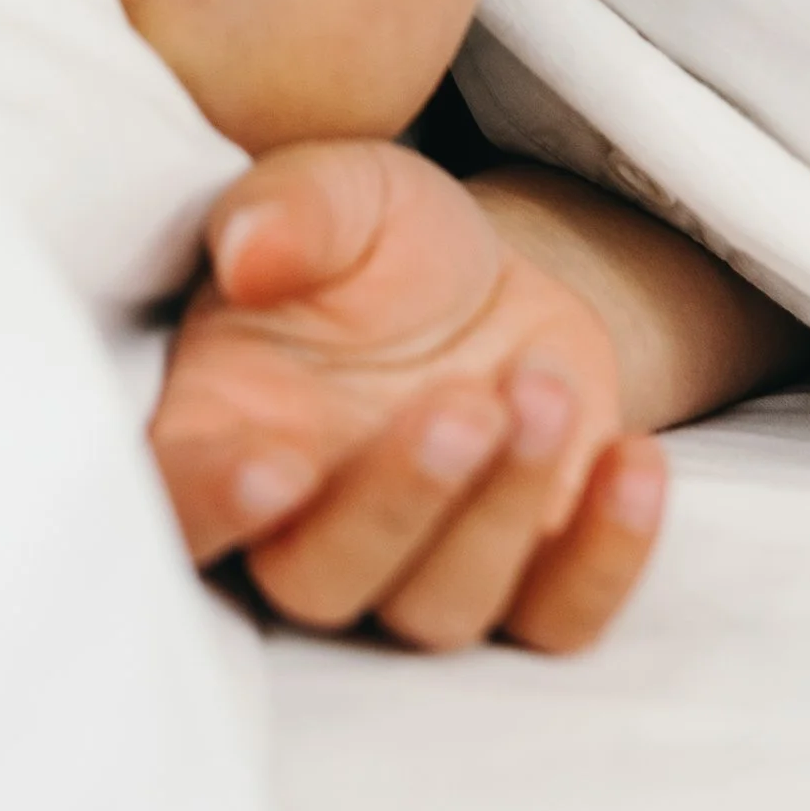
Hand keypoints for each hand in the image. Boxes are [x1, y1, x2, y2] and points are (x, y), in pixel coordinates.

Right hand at [151, 140, 667, 653]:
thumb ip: (290, 210)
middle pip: (321, 585)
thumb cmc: (377, 241)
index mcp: (218, 436)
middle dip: (397, 504)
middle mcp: (299, 530)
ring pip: (441, 610)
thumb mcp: (342, 189)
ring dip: (502, 513)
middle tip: (463, 403)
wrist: (483, 276)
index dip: (212, 506)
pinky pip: (557, 621)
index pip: (177, 512)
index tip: (277, 459)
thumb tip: (249, 252)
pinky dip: (605, 560)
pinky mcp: (520, 579)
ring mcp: (411, 570)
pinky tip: (633, 462)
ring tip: (547, 391)